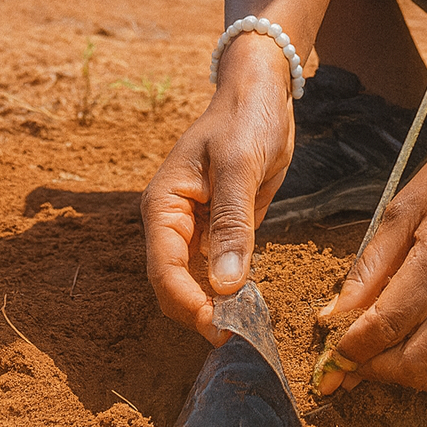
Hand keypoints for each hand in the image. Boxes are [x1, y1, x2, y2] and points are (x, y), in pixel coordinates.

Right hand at [141, 39, 293, 344]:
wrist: (262, 92)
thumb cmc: (245, 118)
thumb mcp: (240, 165)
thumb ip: (232, 224)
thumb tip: (224, 287)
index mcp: (164, 204)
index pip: (164, 270)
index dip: (186, 303)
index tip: (217, 326)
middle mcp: (173, 221)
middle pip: (175, 284)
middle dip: (199, 311)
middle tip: (235, 334)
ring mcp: (196, 227)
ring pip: (197, 282)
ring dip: (216, 305)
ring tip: (245, 325)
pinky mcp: (221, 228)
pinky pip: (220, 268)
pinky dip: (231, 288)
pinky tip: (250, 301)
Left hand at [316, 109, 426, 393]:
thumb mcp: (404, 206)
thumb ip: (369, 266)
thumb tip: (333, 316)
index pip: (388, 323)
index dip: (353, 348)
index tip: (331, 356)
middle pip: (415, 362)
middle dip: (375, 370)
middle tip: (350, 360)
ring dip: (403, 376)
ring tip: (378, 357)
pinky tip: (413, 343)